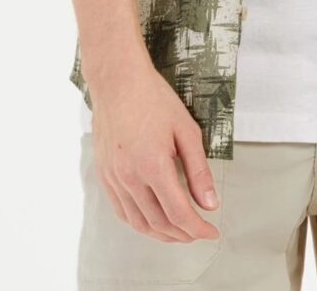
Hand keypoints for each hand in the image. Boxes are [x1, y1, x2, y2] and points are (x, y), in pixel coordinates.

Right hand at [88, 59, 221, 243]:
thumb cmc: (153, 99)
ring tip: (179, 232)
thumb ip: (198, 170)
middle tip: (199, 232)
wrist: (117, 81)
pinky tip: (152, 220)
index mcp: (152, 165)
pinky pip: (121, 211)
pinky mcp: (104, 175)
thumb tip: (210, 204)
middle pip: (158, 223)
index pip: (178, 213)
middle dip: (183, 235)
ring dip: (161, 234)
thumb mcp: (186, 130)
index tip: (212, 232)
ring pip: (138, 223)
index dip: (198, 228)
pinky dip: (139, 223)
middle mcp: (129, 177)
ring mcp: (113, 178)